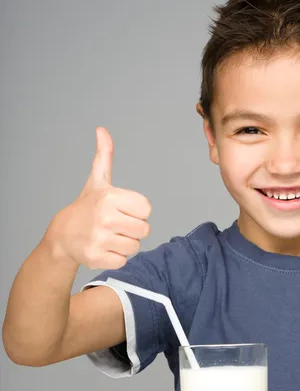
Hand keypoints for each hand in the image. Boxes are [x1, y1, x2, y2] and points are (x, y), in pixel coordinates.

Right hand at [45, 127, 150, 268]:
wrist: (62, 235)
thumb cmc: (86, 207)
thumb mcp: (97, 181)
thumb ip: (104, 156)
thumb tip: (102, 130)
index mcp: (110, 197)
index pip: (147, 209)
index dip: (138, 212)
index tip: (123, 210)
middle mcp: (105, 217)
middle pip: (144, 230)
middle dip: (133, 230)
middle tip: (117, 226)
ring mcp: (99, 239)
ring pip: (135, 247)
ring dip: (125, 244)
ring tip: (110, 237)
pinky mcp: (96, 258)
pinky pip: (123, 261)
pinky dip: (116, 258)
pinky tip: (104, 248)